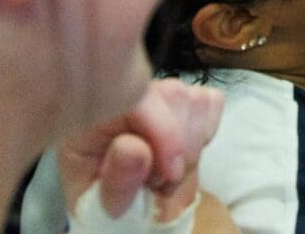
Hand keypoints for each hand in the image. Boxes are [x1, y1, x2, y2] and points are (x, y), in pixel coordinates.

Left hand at [56, 80, 223, 222]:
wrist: (129, 210)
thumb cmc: (106, 207)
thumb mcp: (101, 206)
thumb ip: (116, 181)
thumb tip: (133, 147)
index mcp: (93, 117)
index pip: (135, 98)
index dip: (163, 130)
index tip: (171, 174)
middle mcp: (126, 96)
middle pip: (172, 93)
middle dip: (179, 146)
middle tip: (162, 183)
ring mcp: (158, 94)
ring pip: (196, 99)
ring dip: (192, 146)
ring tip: (169, 174)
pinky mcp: (186, 99)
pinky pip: (211, 102)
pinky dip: (206, 134)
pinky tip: (183, 155)